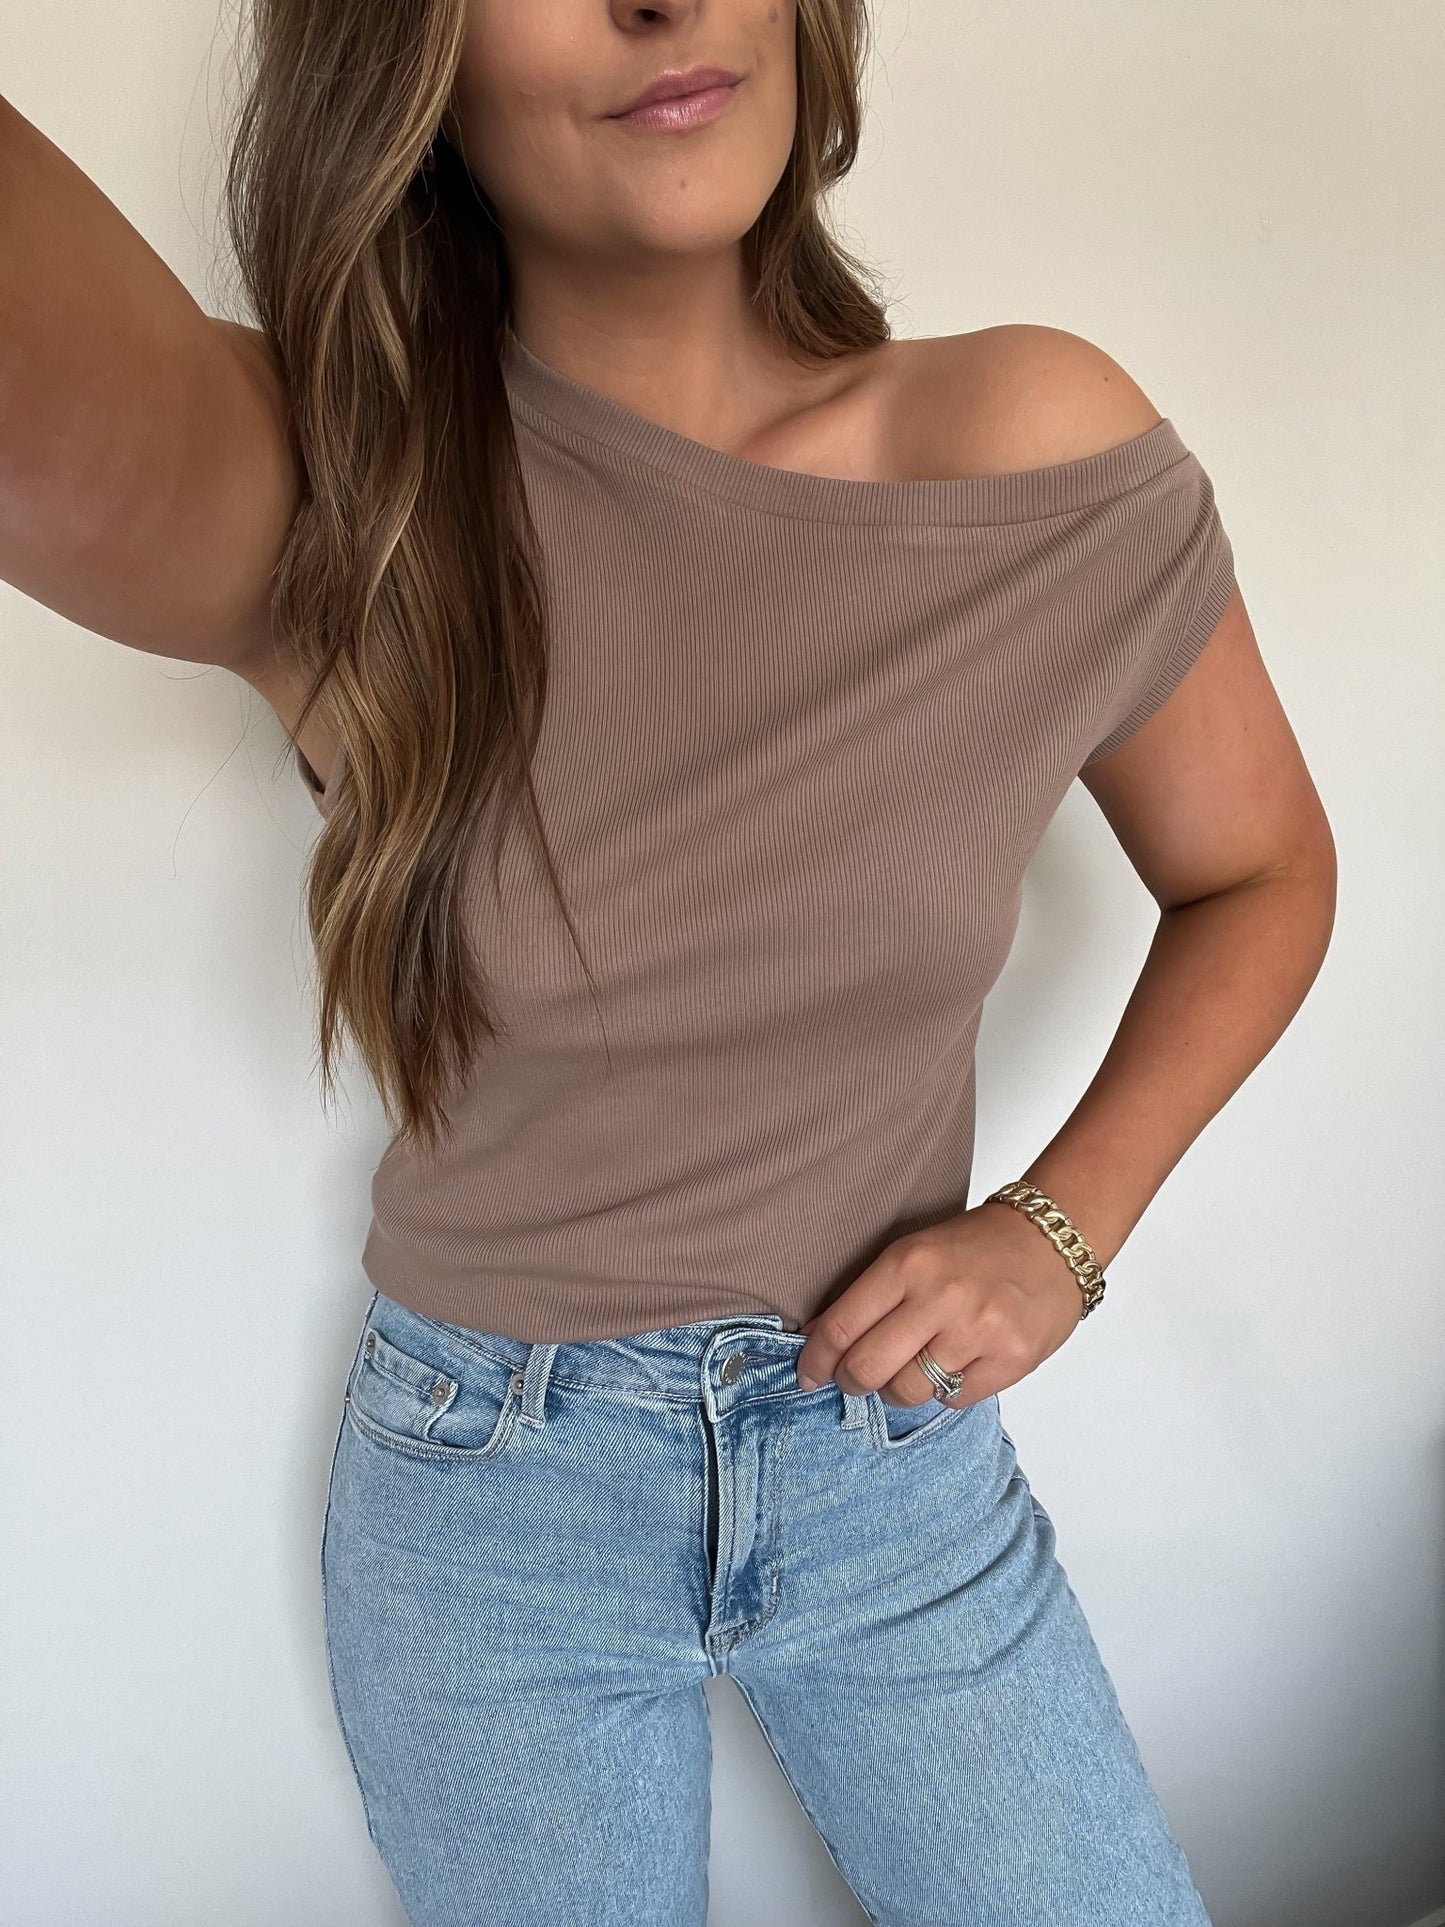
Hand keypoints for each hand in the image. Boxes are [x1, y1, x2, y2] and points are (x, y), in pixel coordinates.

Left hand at [794, 1201, 1085, 1406]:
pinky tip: (955, 1364)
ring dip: (900, 1390)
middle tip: (856, 1379)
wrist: (1052, 1241)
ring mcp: (977, 1330)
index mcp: (907, 1263)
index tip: (809, 1374)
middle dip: (852, 1382)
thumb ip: (871, 1295)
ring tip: (912, 1368)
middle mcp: (940, 1296)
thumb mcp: (915, 1253)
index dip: (816, 1360)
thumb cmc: (976, 1248)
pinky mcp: (1010, 1359)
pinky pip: (952, 1399)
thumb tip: (819, 1339)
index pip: (842, 1326)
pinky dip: (945, 1390)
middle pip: (867, 1369)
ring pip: (908, 1392)